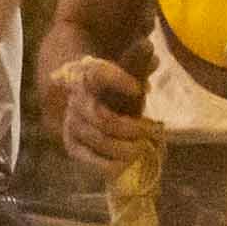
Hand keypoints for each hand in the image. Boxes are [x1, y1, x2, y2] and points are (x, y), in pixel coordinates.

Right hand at [44, 51, 151, 174]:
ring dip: (125, 147)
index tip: (137, 89)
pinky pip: (88, 159)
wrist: (82, 99)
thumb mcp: (122, 70)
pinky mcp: (72, 145)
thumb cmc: (111, 85)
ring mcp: (72, 124)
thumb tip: (154, 61)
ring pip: (99, 140)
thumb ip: (139, 64)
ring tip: (141, 148)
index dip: (117, 81)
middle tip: (150, 130)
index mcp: (87, 75)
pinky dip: (108, 164)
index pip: (97, 74)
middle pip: (103, 118)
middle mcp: (76, 100)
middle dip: (131, 127)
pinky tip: (124, 164)